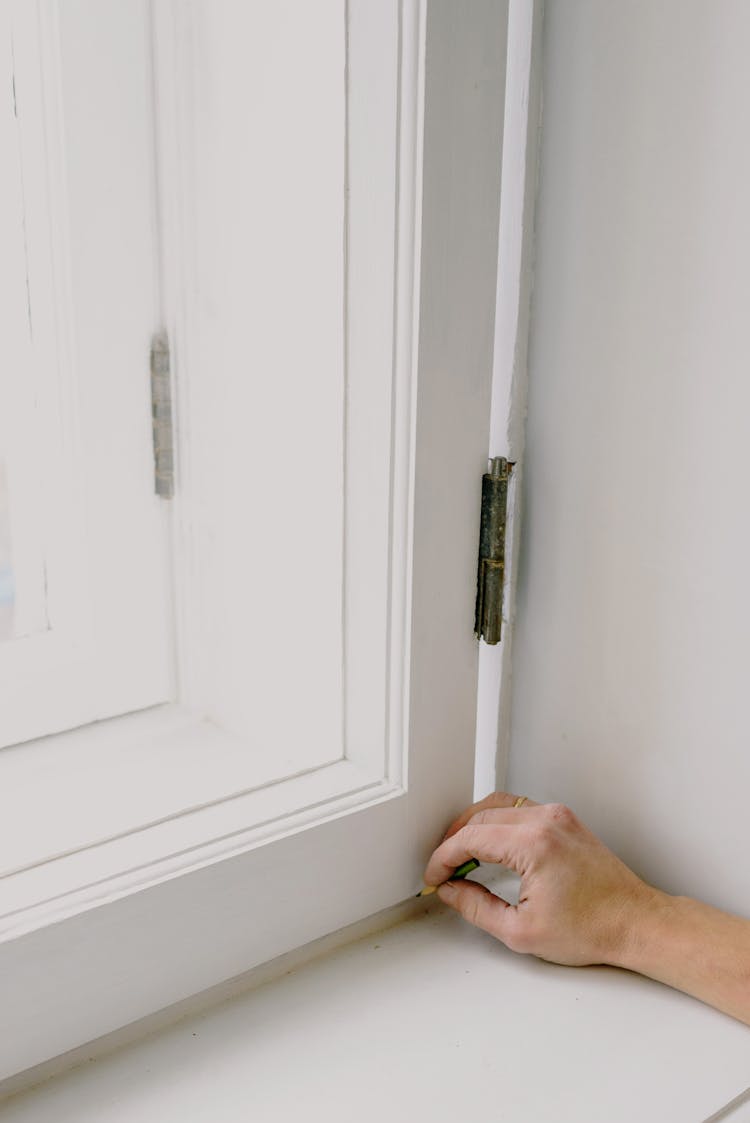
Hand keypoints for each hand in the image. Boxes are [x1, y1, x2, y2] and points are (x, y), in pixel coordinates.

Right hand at [423, 791, 656, 966]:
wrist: (635, 923)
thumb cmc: (593, 928)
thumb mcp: (521, 930)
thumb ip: (476, 908)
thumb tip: (452, 892)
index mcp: (533, 843)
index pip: (470, 837)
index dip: (444, 858)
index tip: (435, 876)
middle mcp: (545, 820)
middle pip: (480, 816)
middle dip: (455, 841)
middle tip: (444, 868)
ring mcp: (557, 816)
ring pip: (498, 805)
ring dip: (474, 826)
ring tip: (461, 855)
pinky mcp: (565, 820)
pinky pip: (519, 809)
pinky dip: (497, 822)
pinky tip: (490, 844)